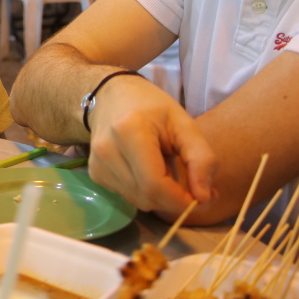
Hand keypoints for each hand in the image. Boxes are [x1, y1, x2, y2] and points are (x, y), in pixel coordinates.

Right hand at [86, 74, 216, 212]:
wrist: (112, 97)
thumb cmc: (152, 107)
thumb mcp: (184, 124)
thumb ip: (201, 159)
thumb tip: (204, 198)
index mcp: (130, 132)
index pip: (154, 185)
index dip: (180, 200)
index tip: (202, 198)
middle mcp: (107, 150)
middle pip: (146, 196)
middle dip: (174, 199)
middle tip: (192, 186)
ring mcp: (97, 163)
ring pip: (138, 201)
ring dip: (160, 196)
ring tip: (167, 170)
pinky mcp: (94, 173)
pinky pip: (128, 196)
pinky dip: (145, 191)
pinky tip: (148, 170)